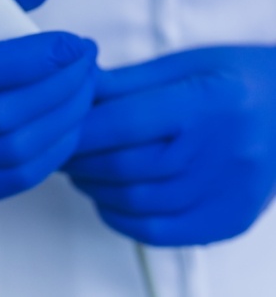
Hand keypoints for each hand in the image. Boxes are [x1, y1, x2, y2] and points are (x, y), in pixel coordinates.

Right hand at [0, 0, 97, 206]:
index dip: (32, 59)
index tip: (75, 43)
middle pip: (0, 116)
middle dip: (60, 88)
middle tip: (88, 64)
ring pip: (14, 152)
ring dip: (64, 120)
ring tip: (85, 91)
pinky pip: (14, 180)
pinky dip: (52, 153)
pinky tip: (68, 125)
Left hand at [64, 46, 275, 245]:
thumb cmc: (237, 77)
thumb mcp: (184, 64)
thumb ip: (126, 82)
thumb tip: (77, 90)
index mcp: (206, 102)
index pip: (124, 122)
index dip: (80, 128)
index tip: (59, 127)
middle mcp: (221, 152)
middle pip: (124, 166)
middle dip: (79, 159)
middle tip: (63, 149)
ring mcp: (228, 193)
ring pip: (135, 202)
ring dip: (94, 188)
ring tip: (82, 170)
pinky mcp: (229, 221)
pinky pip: (159, 232)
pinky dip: (120, 218)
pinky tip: (109, 198)